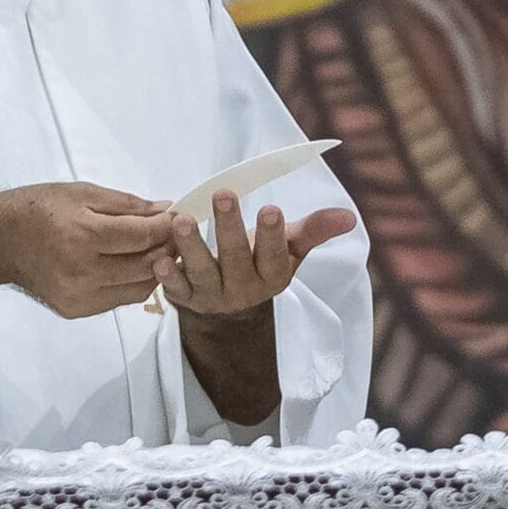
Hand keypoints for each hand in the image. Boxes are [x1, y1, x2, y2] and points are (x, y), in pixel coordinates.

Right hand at [0, 183, 170, 317]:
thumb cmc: (37, 209)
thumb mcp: (82, 193)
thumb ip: (127, 204)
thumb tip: (166, 210)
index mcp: (83, 236)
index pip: (144, 236)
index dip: (169, 226)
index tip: (180, 215)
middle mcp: (82, 272)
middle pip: (147, 265)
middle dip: (168, 247)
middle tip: (175, 232)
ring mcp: (79, 296)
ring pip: (140, 287)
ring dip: (156, 268)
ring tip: (155, 248)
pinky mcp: (75, 310)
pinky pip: (121, 298)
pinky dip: (134, 282)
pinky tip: (131, 264)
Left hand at [154, 192, 357, 316]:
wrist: (230, 313)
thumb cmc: (261, 265)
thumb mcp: (290, 250)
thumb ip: (314, 230)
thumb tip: (349, 216)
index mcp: (273, 274)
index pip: (275, 254)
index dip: (272, 234)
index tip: (269, 210)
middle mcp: (244, 288)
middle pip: (236, 257)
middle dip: (229, 227)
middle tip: (223, 195)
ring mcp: (213, 296)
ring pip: (201, 271)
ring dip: (191, 246)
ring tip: (182, 220)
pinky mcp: (185, 299)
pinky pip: (175, 290)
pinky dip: (167, 277)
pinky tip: (159, 260)